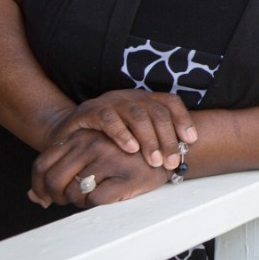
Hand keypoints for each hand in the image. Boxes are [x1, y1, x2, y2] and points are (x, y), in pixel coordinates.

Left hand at [28, 128, 169, 208]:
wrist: (170, 153)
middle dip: (56, 198)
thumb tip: (34, 197)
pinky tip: (107, 197)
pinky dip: (95, 205)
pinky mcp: (126, 177)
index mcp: (81, 135)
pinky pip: (94, 200)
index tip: (45, 199)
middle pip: (53, 180)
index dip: (38, 186)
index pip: (42, 164)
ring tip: (91, 197)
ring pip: (73, 193)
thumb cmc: (126, 157)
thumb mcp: (92, 154)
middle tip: (66, 203)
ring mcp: (110, 158)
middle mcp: (93, 143)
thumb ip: (62, 169)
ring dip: (78, 202)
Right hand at [46, 89, 196, 169]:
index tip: (191, 141)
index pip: (170, 102)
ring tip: (154, 160)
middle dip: (167, 138)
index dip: (183, 119)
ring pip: (137, 114)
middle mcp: (130, 97)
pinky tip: (130, 149)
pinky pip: (109, 118)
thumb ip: (153, 141)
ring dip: (149, 139)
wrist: (67, 134)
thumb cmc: (106, 139)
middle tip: (171, 162)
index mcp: (144, 100)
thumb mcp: (133, 137)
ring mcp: (111, 102)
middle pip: (157, 112)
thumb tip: (181, 155)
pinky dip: (122, 134)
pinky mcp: (90, 110)